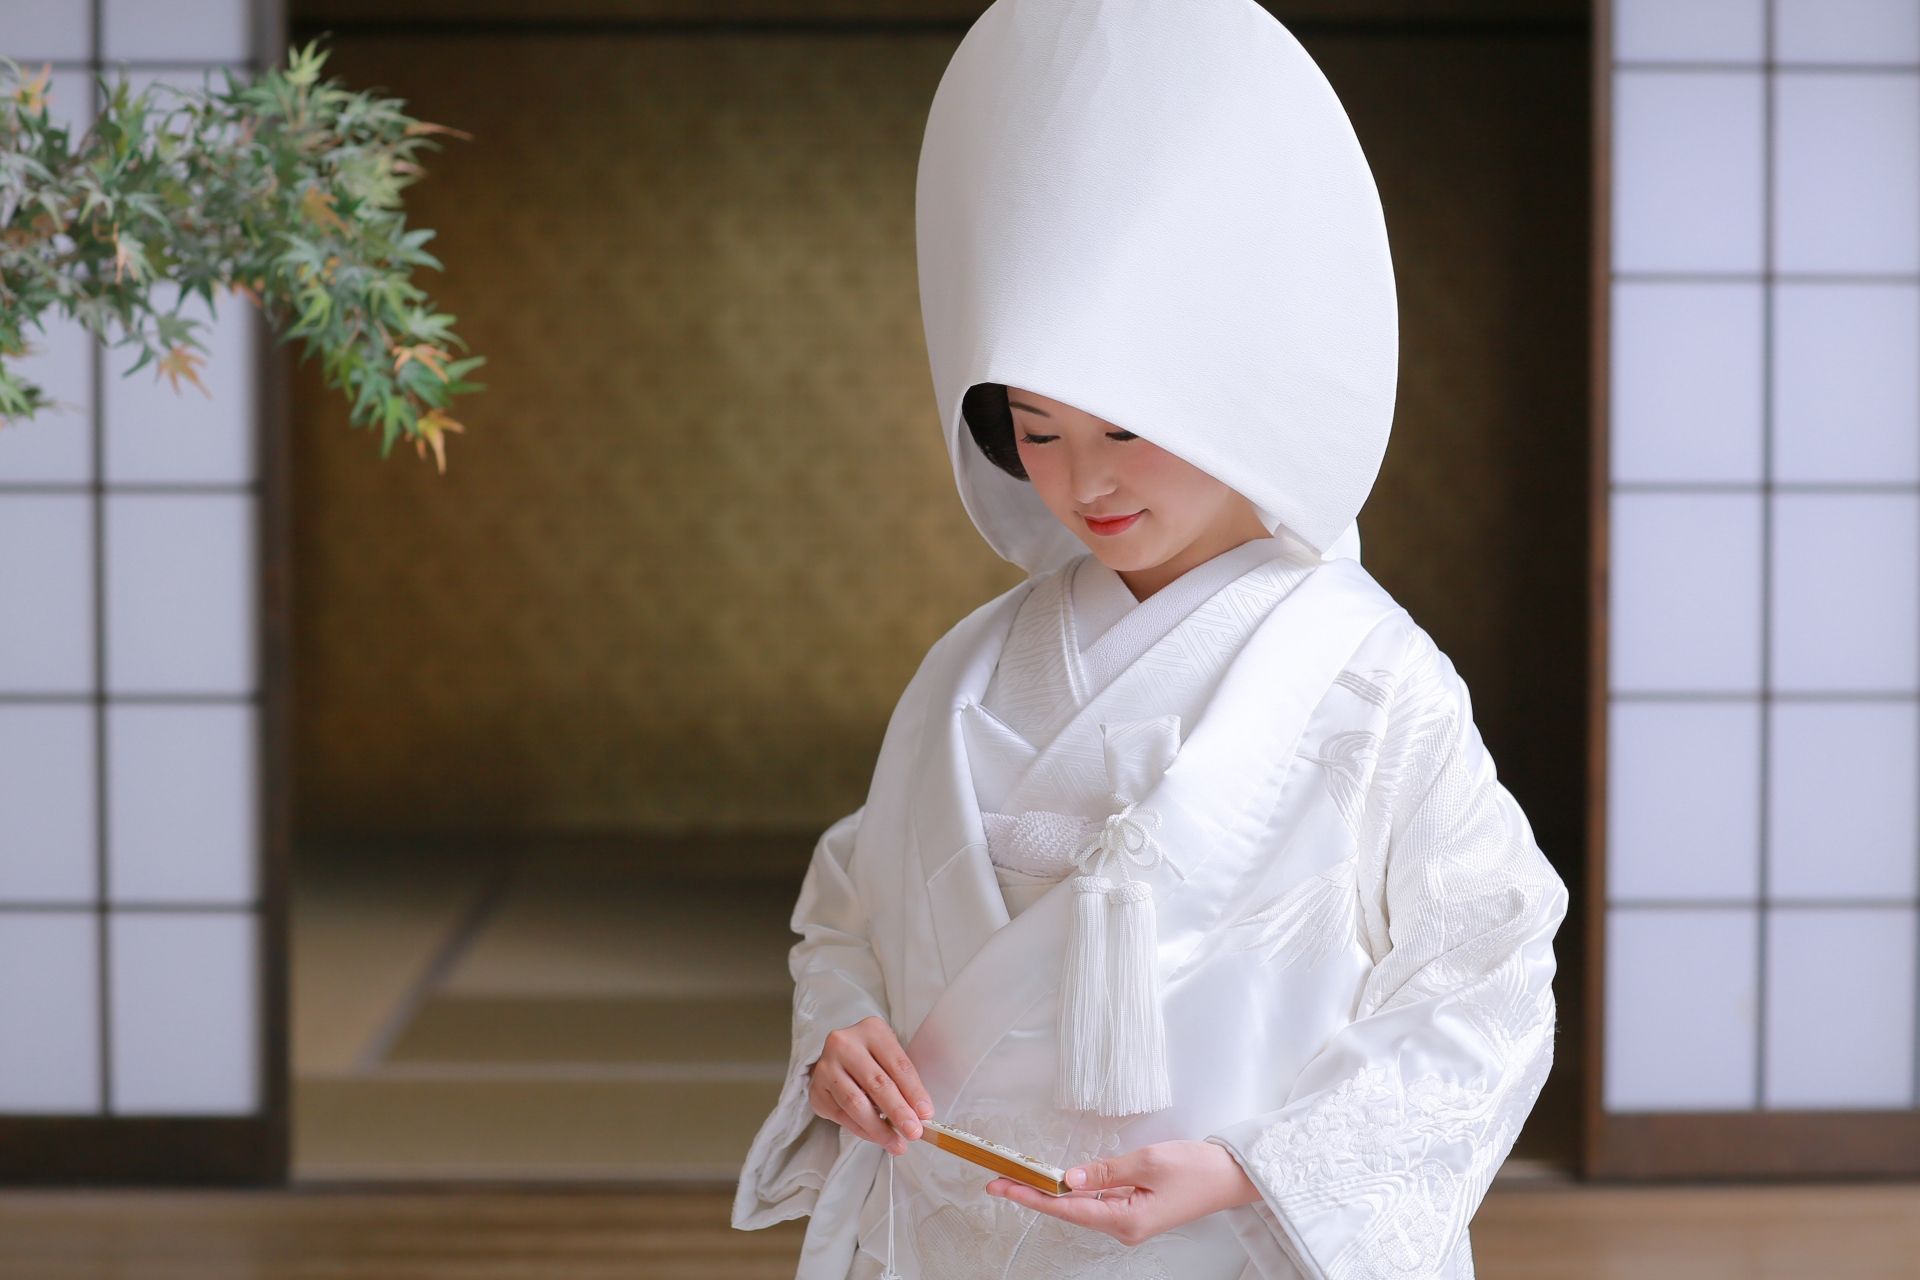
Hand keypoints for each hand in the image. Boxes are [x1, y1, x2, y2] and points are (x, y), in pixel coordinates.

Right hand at [806, 1015, 934, 1155]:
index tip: (926, 1114)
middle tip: (913, 1132)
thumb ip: (904, 1082)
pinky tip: (876, 1137)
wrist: (839, 1056)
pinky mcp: (816, 1089)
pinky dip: (862, 1130)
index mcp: (871, 1030)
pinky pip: (841, 1116)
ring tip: (896, 1143)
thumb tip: (920, 1115)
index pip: (898, 1064)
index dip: (914, 1091)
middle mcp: (845, 1044)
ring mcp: (826, 1066)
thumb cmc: (873, 1058)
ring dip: (879, 1128)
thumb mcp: (890, 1057)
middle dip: (898, 1112)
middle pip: (877, 1083)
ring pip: (855, 1103)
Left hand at [985, 1139, 1260, 1245]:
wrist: (1232, 1177)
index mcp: (1127, 1220)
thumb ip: (1104, 1172)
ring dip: (1052, 1193)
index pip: (1068, 1208)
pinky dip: (1077, 1192)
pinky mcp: (1136, 1211)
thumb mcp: (1147, 1162)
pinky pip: (1099, 1203)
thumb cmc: (1197, 1169)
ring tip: (1021, 1179)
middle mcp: (1125, 1227)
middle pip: (1070, 1211)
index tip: (1004, 1187)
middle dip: (1034, 1195)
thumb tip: (1068, 1178)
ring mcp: (1130, 1221)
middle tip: (1000, 1180)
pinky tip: (1059, 1182)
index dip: (1033, 1197)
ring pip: (1082, 1207)